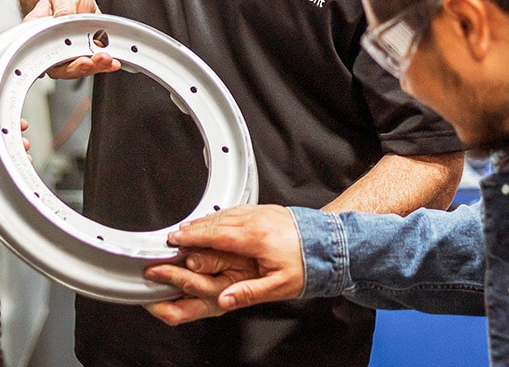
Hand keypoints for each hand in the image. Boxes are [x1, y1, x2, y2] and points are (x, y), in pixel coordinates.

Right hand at [23, 0, 121, 79]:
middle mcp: (51, 48)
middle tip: (89, 61)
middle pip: (60, 67)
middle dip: (77, 67)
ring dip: (93, 67)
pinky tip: (112, 62)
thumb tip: (62, 17)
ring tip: (106, 59)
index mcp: (38, 33)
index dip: (52, 62)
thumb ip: (63, 7)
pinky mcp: (85, 54)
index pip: (40, 52)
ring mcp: (68, 54)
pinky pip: (94, 65)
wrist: (78, 0)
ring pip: (78, 68)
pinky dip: (104, 65)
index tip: (65, 60)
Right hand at [141, 205, 304, 324]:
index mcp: (256, 238)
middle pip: (216, 221)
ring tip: (190, 228)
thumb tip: (224, 300)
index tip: (176, 239)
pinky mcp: (268, 210)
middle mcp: (257, 221)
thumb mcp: (279, 286)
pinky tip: (217, 219)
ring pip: (226, 213)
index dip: (193, 237)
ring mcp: (263, 213)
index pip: (216, 235)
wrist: (332, 243)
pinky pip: (238, 209)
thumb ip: (248, 293)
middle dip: (193, 228)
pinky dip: (222, 214)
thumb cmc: (309, 264)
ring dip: (205, 220)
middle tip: (175, 235)